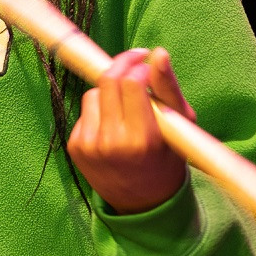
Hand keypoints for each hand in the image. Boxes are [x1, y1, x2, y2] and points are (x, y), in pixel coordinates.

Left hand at [67, 47, 194, 213]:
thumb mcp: (179, 126)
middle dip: (121, 65)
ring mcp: (89, 145)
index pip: (130, 83)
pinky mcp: (75, 147)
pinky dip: (100, 110)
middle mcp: (110, 142)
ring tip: (127, 105)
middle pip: (107, 83)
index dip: (137, 65)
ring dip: (109, 90)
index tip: (146, 59)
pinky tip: (114, 124)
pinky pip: (85, 112)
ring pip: (93, 94)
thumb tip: (158, 53)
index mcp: (141, 139)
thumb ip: (168, 88)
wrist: (144, 202)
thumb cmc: (168, 160)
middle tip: (135, 61)